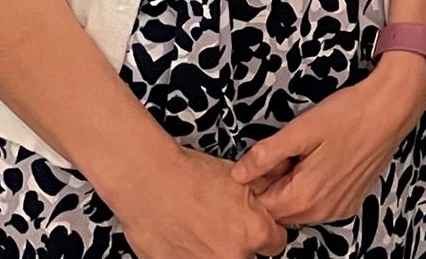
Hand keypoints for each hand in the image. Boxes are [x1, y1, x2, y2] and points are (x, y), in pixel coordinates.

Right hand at [107, 144, 288, 258]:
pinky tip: (183, 236)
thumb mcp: (240, 176)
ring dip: (215, 250)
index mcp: (253, 232)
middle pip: (248, 255)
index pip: (276, 242)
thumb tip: (277, 190)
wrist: (148, 180)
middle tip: (224, 224)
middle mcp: (232, 256)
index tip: (256, 225)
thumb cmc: (189, 175)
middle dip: (240, 241)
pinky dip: (190, 254)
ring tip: (200, 228)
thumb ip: (264, 192)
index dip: (267, 230)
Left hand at [232, 57, 425, 228]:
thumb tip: (238, 174)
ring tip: (307, 155)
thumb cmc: (350, 113)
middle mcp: (323, 211)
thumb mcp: (301, 129)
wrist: (391, 108)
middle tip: (288, 153)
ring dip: (294, 187)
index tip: (267, 159)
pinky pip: (318, 206)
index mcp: (306, 196)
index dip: (257, 182)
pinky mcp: (350, 203)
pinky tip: (323, 162)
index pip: (261, 208)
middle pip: (280, 211)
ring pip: (298, 209)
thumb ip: (265, 155)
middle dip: (275, 186)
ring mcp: (339, 209)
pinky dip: (312, 190)